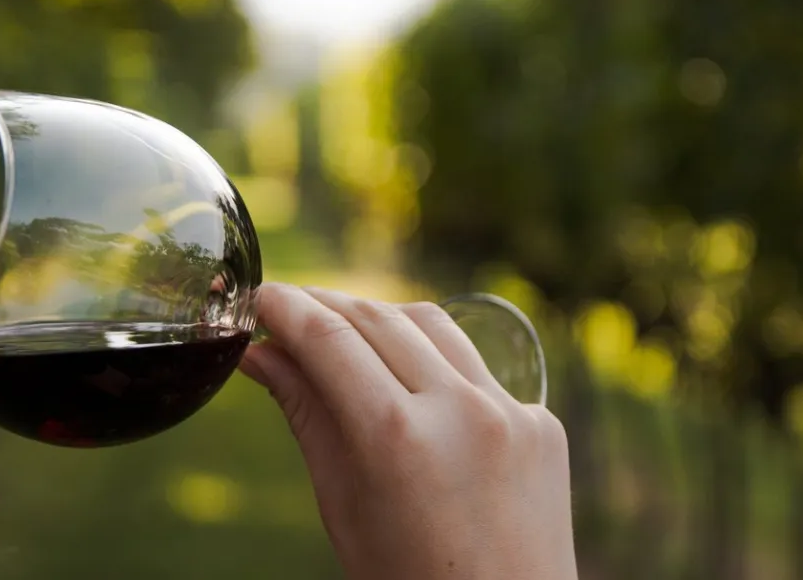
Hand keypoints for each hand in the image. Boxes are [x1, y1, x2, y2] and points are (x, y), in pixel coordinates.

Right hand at [240, 283, 576, 579]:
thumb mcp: (343, 506)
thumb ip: (307, 416)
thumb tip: (260, 354)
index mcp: (397, 439)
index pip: (329, 339)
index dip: (286, 307)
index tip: (261, 297)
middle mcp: (460, 412)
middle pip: (379, 318)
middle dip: (328, 305)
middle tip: (291, 311)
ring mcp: (511, 413)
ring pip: (434, 325)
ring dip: (382, 319)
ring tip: (345, 335)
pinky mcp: (542, 423)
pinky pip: (478, 370)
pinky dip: (435, 365)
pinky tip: (412, 387)